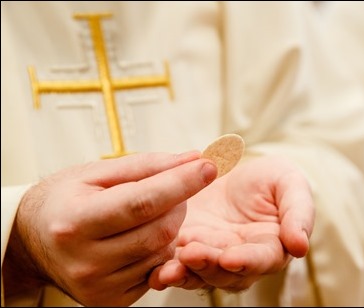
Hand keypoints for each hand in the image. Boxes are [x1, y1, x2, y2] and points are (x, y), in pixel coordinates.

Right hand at [3, 151, 216, 306]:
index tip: (208, 166)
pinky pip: (154, 271)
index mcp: (76, 221)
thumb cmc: (65, 199)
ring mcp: (98, 286)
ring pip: (161, 252)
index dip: (182, 183)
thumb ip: (146, 165)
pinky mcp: (110, 300)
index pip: (143, 202)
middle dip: (179, 203)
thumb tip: (191, 159)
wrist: (33, 237)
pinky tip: (143, 235)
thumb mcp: (96, 172)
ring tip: (152, 212)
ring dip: (170, 226)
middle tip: (175, 187)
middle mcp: (85, 260)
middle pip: (160, 230)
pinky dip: (159, 249)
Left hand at [148, 156, 314, 291]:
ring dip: (183, 272)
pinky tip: (154, 268)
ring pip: (197, 273)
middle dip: (208, 265)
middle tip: (192, 253)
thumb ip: (299, 213)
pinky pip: (175, 263)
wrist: (233, 172)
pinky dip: (165, 269)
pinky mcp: (185, 247)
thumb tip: (300, 245)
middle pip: (224, 272)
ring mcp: (210, 254)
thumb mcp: (290, 185)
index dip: (247, 260)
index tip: (232, 257)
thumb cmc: (268, 180)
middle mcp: (237, 257)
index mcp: (268, 246)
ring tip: (169, 268)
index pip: (260, 259)